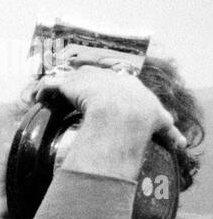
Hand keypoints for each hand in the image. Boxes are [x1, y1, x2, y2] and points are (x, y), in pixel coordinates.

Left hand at [37, 63, 186, 151]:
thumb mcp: (161, 121)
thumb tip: (181, 143)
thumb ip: (169, 131)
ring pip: (67, 78)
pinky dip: (41, 90)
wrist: (125, 113)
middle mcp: (105, 76)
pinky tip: (36, 97)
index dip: (102, 86)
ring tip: (45, 96)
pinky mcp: (69, 83)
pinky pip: (50, 83)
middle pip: (88, 75)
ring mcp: (87, 78)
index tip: (95, 94)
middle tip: (69, 92)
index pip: (112, 80)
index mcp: (126, 83)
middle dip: (79, 82)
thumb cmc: (144, 118)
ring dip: (56, 86)